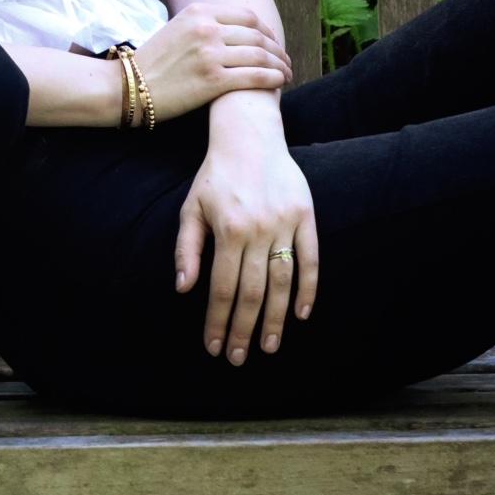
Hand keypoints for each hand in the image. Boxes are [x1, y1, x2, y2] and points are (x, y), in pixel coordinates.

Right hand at [131, 4, 291, 121]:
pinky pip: (255, 77)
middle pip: (258, 36)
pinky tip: (279, 83)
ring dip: (280, 65)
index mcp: (198, 12)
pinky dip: (272, 79)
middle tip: (286, 61)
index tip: (273, 42)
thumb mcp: (177, 29)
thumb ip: (204, 25)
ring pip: (260, 56)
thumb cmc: (153, 62)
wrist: (127, 86)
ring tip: (286, 74)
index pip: (247, 16)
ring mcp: (210, 54)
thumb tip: (235, 32)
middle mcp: (206, 29)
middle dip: (278, 49)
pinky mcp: (213, 80)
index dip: (267, 30)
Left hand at [175, 139, 318, 364]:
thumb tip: (183, 289)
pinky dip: (309, 289)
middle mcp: (257, 230)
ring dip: (276, 320)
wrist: (249, 137)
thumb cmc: (215, 176)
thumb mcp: (191, 208)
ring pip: (283, 283)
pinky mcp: (306, 217)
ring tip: (269, 347)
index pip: (221, 288)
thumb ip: (187, 248)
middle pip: (252, 292)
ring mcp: (284, 224)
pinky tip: (301, 314)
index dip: (216, 320)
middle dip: (243, 329)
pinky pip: (311, 260)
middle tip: (238, 358)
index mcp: (227, 230)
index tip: (212, 347)